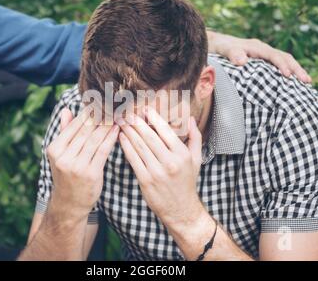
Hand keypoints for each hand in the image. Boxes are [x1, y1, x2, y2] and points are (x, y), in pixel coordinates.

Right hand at [46, 108, 118, 219]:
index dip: (88, 112)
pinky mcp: (91, 173)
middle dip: (100, 115)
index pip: (74, 125)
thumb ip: (65, 131)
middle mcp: (64, 157)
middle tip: (112, 103)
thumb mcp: (60, 154)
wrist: (69, 204)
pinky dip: (110, 138)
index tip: (100, 101)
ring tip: (116, 113)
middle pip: (85, 130)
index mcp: (55, 149)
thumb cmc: (67, 175)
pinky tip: (117, 129)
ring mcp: (77, 166)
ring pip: (95, 138)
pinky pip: (103, 150)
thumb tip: (66, 110)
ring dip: (107, 124)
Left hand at [117, 107, 204, 228]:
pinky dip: (126, 147)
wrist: (181, 209)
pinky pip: (133, 159)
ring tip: (122, 122)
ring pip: (139, 146)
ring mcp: (156, 172)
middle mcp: (169, 162)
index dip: (154, 118)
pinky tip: (121, 138)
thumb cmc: (187, 182)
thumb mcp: (196, 159)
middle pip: (149, 137)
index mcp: (181, 154)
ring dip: (129, 132)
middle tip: (128, 112)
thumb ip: (195, 137)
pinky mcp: (145, 180)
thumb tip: (190, 118)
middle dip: (137, 123)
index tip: (145, 108)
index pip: (165, 131)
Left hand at [207, 30, 311, 82]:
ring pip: (284, 60)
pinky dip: (287, 72)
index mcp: (255, 47)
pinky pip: (278, 65)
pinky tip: (293, 84)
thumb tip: (243, 61)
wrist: (215, 43)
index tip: (288, 76)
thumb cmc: (218, 48)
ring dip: (295, 70)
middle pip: (284, 57)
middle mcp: (262, 49)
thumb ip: (232, 53)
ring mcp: (263, 55)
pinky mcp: (261, 61)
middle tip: (307, 81)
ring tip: (307, 83)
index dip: (281, 65)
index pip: (273, 55)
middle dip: (296, 68)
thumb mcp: (223, 49)